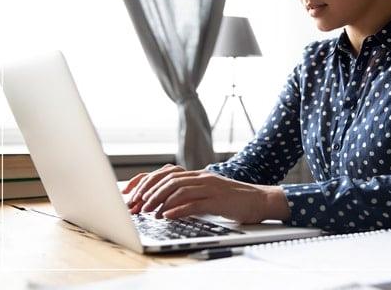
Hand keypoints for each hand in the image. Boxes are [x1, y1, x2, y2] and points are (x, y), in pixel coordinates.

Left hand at [123, 165, 289, 223]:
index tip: (131, 194)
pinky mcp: (217, 199)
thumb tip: (164, 206)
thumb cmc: (233, 200)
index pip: (166, 173)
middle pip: (168, 179)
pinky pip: (194, 203)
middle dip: (148, 193)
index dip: (146, 182)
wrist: (259, 200)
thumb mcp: (208, 194)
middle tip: (136, 206)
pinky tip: (167, 216)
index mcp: (198, 175)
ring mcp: (210, 187)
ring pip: (178, 189)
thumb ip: (189, 195)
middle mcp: (202, 177)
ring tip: (147, 212)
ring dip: (159, 201)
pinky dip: (178, 209)